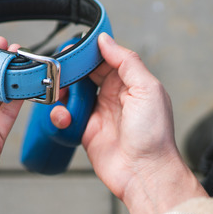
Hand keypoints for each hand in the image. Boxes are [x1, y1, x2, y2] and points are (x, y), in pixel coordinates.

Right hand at [52, 33, 205, 213]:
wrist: (144, 173)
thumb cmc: (154, 135)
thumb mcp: (147, 89)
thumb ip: (126, 62)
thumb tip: (105, 40)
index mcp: (131, 82)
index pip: (105, 58)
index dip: (88, 52)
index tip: (72, 47)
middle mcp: (114, 96)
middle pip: (85, 74)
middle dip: (71, 70)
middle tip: (58, 69)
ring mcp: (98, 113)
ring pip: (72, 93)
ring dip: (63, 92)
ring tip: (60, 94)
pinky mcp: (85, 131)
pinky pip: (66, 116)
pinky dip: (60, 114)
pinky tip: (65, 117)